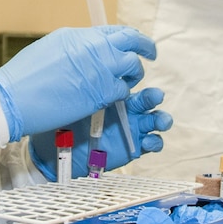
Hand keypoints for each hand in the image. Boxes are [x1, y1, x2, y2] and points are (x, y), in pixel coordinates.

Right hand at [0, 26, 155, 141]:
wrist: (12, 98)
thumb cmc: (24, 77)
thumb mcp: (51, 49)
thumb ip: (76, 47)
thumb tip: (91, 50)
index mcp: (79, 35)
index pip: (115, 30)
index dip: (129, 36)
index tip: (135, 42)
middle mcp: (93, 47)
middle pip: (131, 41)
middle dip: (145, 47)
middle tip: (150, 54)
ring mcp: (99, 69)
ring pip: (132, 66)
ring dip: (133, 74)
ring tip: (127, 80)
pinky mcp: (101, 92)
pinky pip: (124, 90)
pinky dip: (122, 94)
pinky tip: (113, 98)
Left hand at [30, 87, 172, 179]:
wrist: (60, 151)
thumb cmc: (65, 122)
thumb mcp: (73, 103)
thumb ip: (84, 91)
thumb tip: (88, 72)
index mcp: (113, 95)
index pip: (130, 82)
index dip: (137, 77)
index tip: (136, 74)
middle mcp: (126, 110)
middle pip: (147, 99)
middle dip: (153, 96)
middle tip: (155, 96)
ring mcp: (131, 128)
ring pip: (155, 120)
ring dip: (162, 119)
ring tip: (162, 121)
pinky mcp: (133, 148)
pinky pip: (152, 143)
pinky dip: (155, 142)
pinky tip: (149, 142)